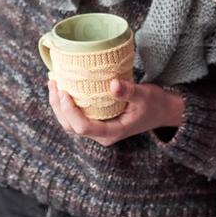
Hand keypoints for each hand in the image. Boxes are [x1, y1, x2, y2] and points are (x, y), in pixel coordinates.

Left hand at [47, 77, 184, 146]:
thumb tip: (112, 84)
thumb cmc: (154, 104)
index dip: (70, 111)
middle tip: (54, 81)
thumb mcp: (144, 95)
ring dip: (58, 104)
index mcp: (111, 133)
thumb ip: (129, 91)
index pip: (83, 127)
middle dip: (58, 106)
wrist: (162, 111)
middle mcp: (102, 134)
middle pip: (71, 126)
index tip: (64, 91)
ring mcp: (98, 129)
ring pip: (70, 122)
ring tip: (53, 81)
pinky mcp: (97, 120)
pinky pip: (76, 115)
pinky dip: (66, 103)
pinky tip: (62, 86)